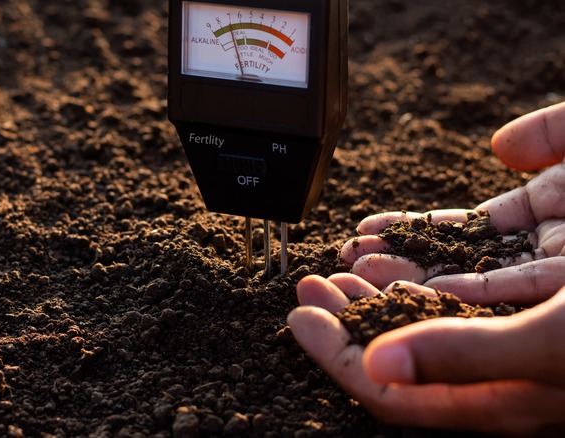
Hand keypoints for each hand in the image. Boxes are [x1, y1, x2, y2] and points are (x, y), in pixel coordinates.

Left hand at [288, 274, 564, 435]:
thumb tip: (378, 364)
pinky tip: (408, 273)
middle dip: (344, 321)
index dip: (334, 356)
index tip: (299, 317)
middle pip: (394, 359)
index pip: (385, 391)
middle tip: (311, 285)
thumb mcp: (550, 345)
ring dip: (375, 302)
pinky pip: (454, 314)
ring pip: (421, 335)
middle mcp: (489, 383)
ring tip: (343, 275)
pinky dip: (420, 289)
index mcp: (488, 400)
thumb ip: (467, 355)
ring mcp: (505, 355)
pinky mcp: (522, 327)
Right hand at [340, 101, 564, 305]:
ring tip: (366, 275)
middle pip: (464, 257)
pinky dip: (475, 289)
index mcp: (558, 208)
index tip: (368, 228)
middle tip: (351, 261)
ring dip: (423, 279)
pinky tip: (430, 287)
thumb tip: (499, 146)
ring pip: (481, 278)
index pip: (471, 224)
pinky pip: (522, 289)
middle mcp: (556, 245)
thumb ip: (548, 130)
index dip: (416, 226)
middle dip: (404, 259)